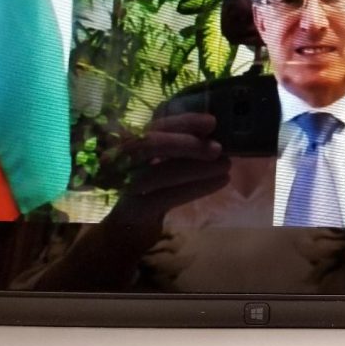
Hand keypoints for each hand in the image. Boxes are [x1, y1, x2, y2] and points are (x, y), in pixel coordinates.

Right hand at [108, 112, 230, 230]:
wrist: (132, 223)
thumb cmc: (154, 183)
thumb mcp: (164, 157)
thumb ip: (181, 142)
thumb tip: (215, 131)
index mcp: (128, 138)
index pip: (154, 124)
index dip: (183, 122)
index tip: (211, 122)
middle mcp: (118, 157)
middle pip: (148, 144)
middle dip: (186, 144)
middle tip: (218, 148)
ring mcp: (123, 185)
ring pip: (158, 173)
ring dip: (196, 168)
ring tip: (225, 165)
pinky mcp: (133, 210)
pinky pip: (167, 197)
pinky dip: (196, 188)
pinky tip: (220, 182)